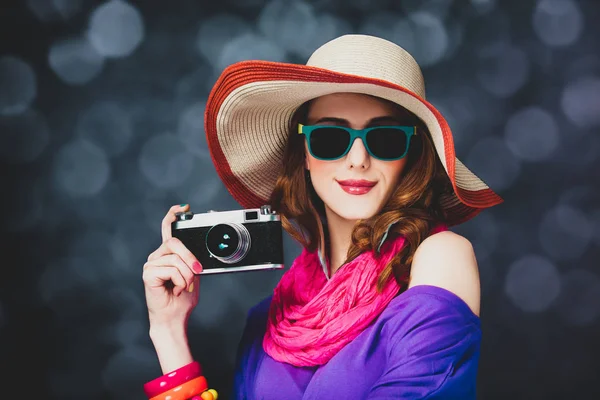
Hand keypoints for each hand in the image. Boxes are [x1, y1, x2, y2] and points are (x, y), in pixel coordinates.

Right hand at [143, 204, 202, 327]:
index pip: (167, 229)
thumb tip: (201, 250)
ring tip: (185, 287)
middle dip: (191, 258)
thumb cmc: (183, 298)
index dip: (173, 215)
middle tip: (197, 272)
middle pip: (175, 242)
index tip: (184, 207)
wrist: (174, 318)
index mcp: (168, 254)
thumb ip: (193, 259)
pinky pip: (172, 269)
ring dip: (188, 276)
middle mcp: (157, 257)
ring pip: (176, 259)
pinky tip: (176, 289)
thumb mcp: (194, 273)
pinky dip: (180, 281)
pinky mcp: (148, 274)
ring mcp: (151, 264)